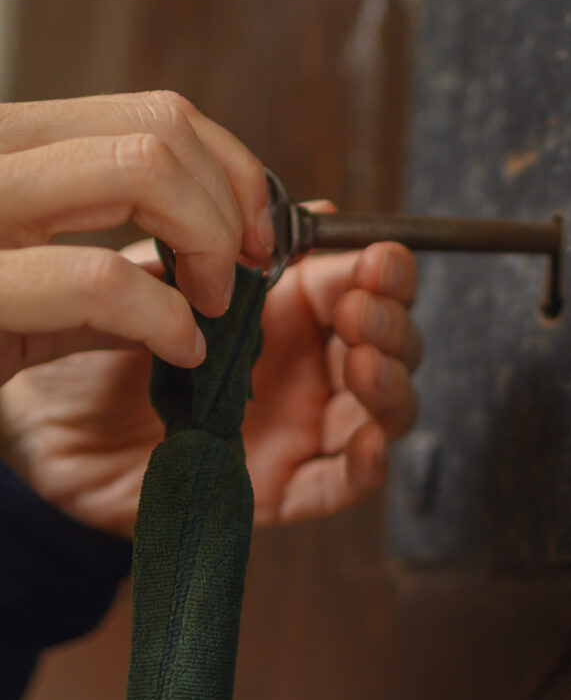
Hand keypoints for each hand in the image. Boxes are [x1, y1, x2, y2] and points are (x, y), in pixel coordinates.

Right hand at [0, 90, 274, 385]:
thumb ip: (133, 267)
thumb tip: (248, 246)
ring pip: (140, 168)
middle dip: (229, 207)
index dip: (232, 169)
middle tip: (235, 279)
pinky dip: (166, 318)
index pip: (152, 111)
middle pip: (158, 128)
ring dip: (207, 243)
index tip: (260, 234)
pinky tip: (177, 350)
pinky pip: (99, 277)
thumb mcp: (46, 298)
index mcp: (10, 150)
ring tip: (206, 309)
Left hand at [0, 222, 420, 535]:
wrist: (50, 432)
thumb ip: (239, 251)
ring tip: (364, 362)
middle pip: (390, 345)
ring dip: (390, 384)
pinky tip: (366, 440)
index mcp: (287, 312)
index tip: (378, 260)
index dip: (384, 272)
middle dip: (391, 323)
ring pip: (382, 411)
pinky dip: (366, 464)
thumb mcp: (167, 286)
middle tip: (360, 310)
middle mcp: (305, 368)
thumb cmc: (101, 353)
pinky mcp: (279, 488)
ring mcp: (298, 428)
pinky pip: (340, 483)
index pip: (364, 286)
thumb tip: (319, 210)